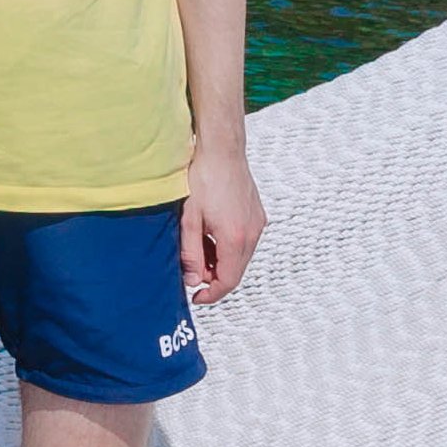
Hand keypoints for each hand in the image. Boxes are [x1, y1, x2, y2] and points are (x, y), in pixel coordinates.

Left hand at [181, 138, 263, 306]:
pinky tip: (211, 232)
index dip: (211, 294)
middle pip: (236, 271)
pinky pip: (245, 241)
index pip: (228, 281)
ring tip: (198, 245)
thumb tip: (193, 280)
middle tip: (192, 270)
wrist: (221, 150)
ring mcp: (257, 223)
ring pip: (240, 256)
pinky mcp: (257, 214)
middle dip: (214, 277)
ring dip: (221, 260)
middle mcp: (252, 233)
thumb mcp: (189, 219)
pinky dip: (229, 246)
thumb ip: (190, 253)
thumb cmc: (204, 178)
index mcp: (235, 238)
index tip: (197, 297)